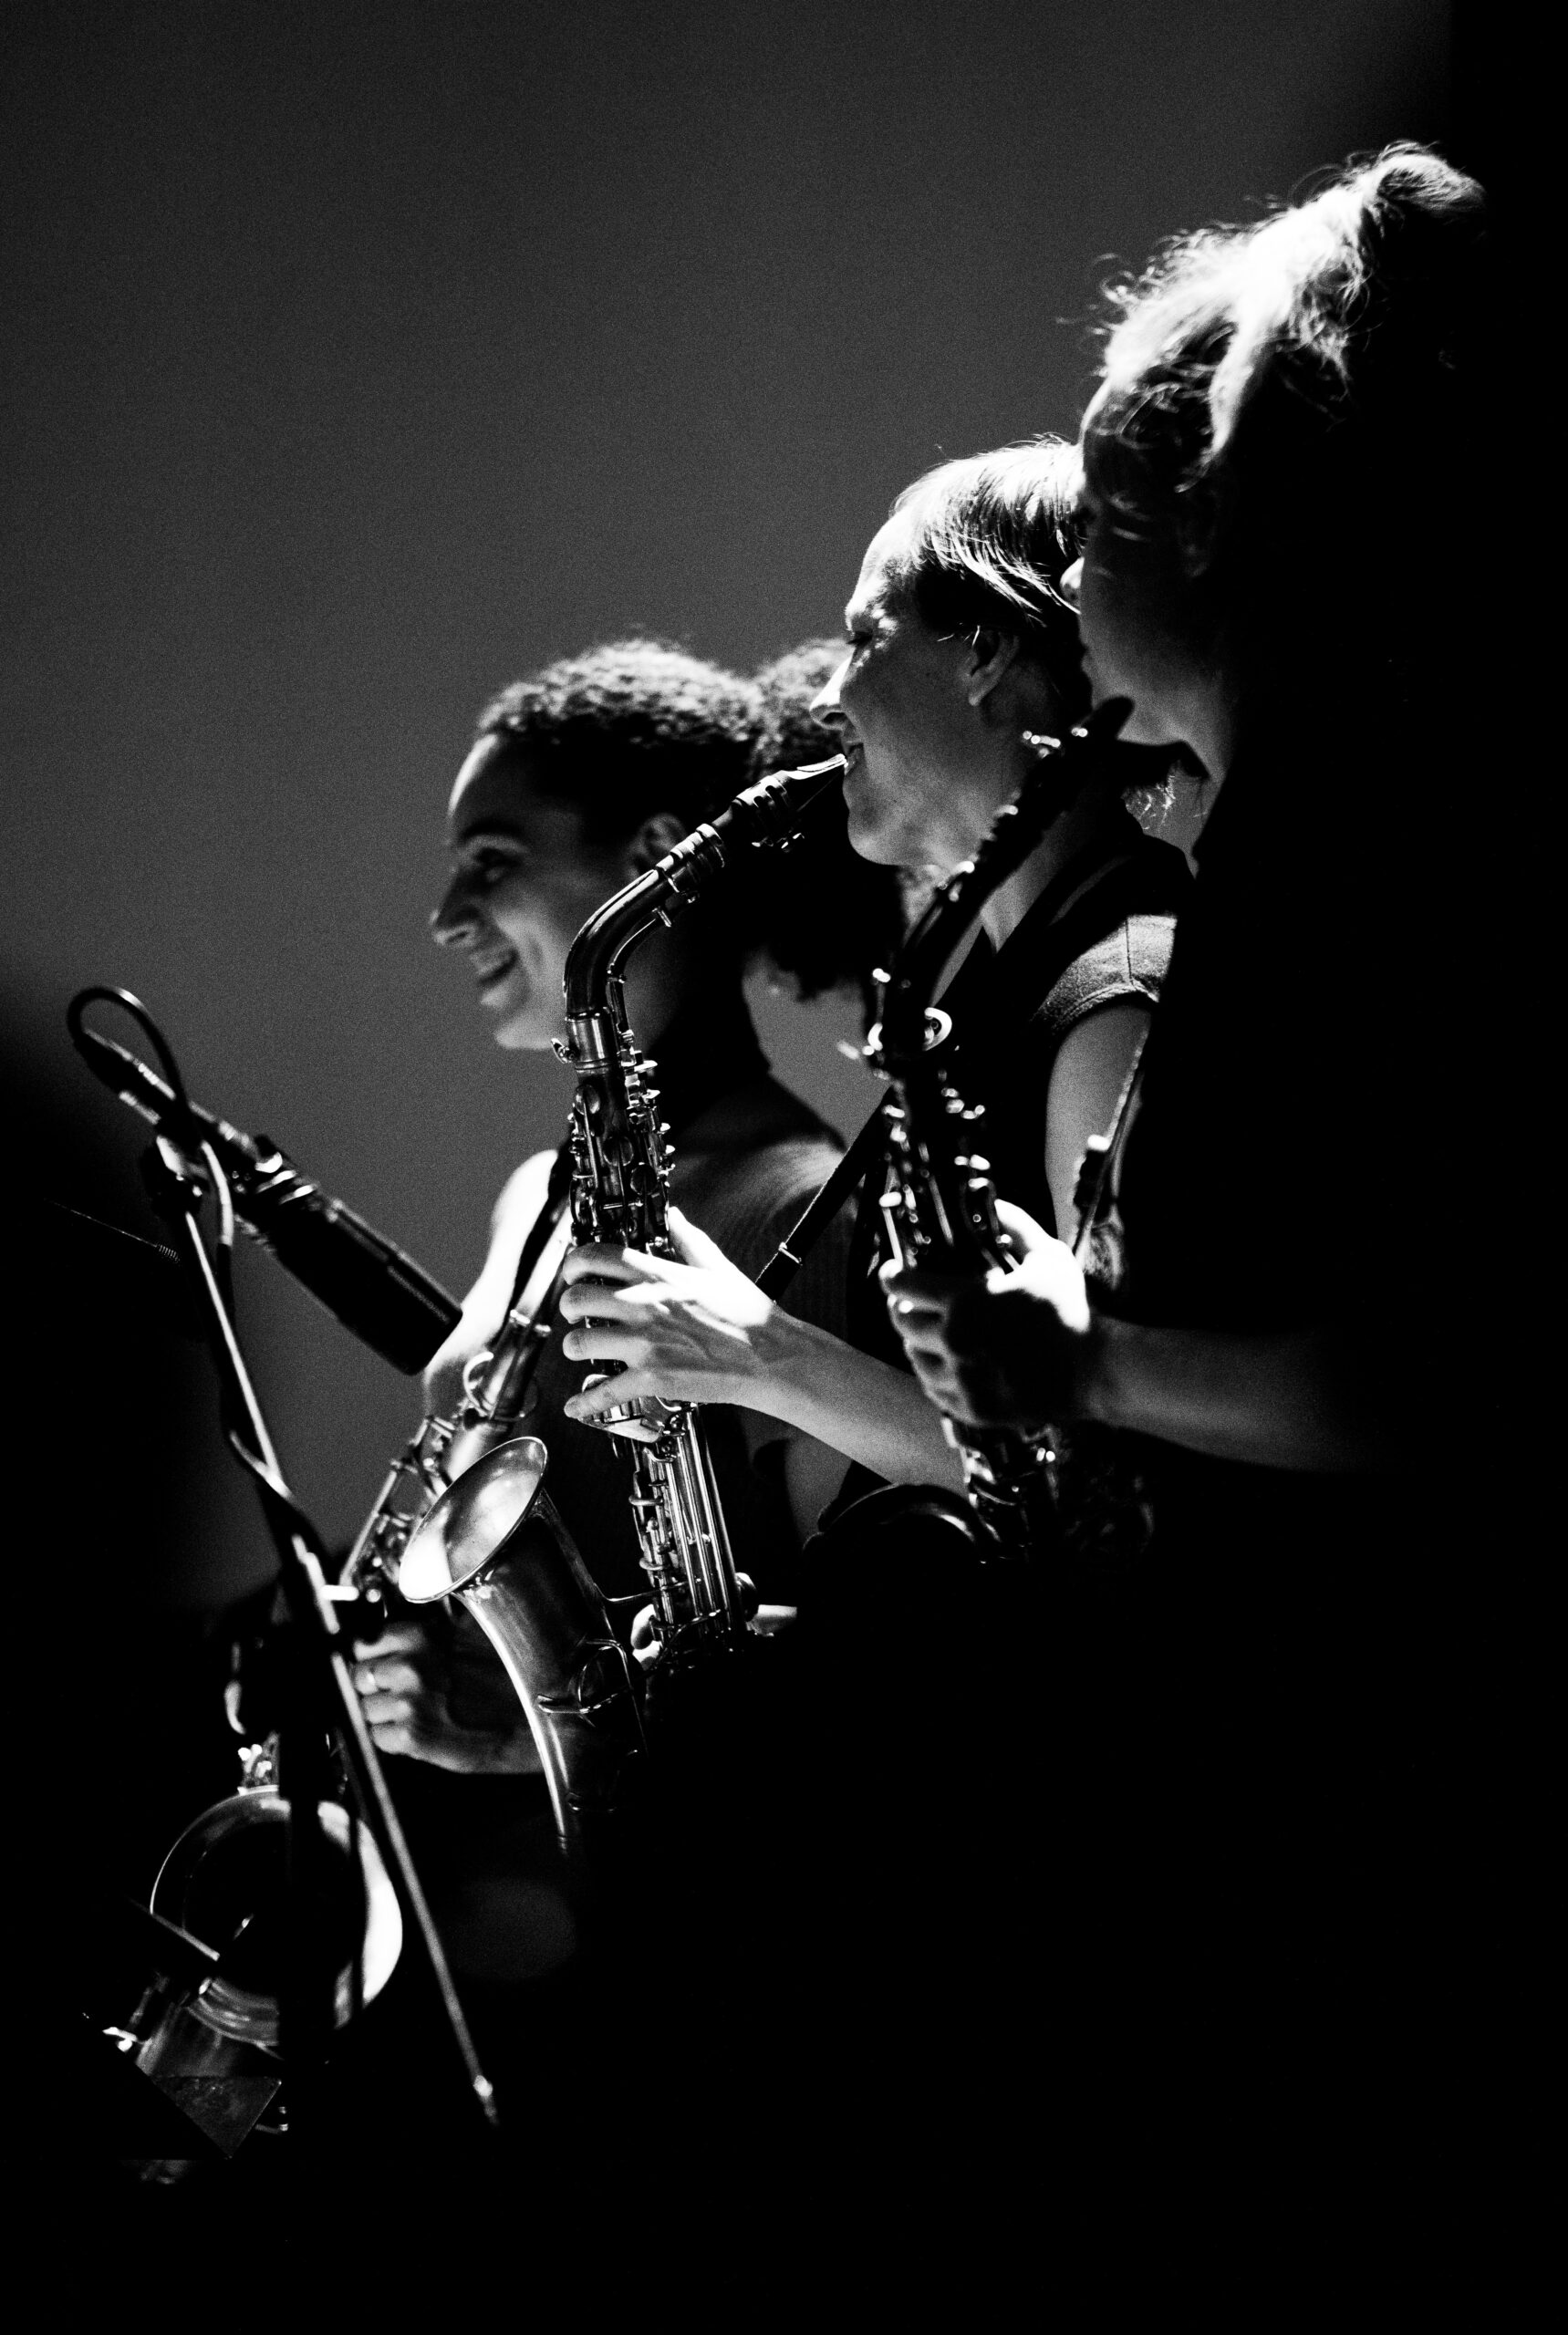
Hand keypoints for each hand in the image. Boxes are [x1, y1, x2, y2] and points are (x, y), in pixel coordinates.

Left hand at [350, 1605, 541, 1775]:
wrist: (534, 1719)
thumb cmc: (509, 1678)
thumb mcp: (471, 1635)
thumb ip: (431, 1634)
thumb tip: (397, 1634)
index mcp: (422, 1636)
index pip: (365, 1643)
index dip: (373, 1657)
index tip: (381, 1664)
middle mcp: (410, 1667)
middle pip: (359, 1677)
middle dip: (375, 1686)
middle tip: (399, 1693)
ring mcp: (409, 1703)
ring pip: (366, 1710)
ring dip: (383, 1714)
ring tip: (414, 1714)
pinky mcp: (413, 1737)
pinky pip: (378, 1738)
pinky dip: (392, 1739)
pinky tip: (418, 1732)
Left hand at [559, 1207, 787, 1423]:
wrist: (770, 1356)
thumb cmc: (748, 1313)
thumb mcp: (718, 1267)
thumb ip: (689, 1240)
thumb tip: (675, 1217)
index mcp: (659, 1276)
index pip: (596, 1256)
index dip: (573, 1263)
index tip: (571, 1272)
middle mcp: (645, 1306)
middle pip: (577, 1299)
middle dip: (567, 1307)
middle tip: (573, 1314)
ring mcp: (645, 1343)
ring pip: (579, 1343)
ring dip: (575, 1348)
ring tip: (583, 1350)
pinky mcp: (652, 1378)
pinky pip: (604, 1393)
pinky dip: (584, 1403)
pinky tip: (576, 1406)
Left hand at [882, 1199, 1095, 1433]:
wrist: (1095, 1370)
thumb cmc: (1071, 1310)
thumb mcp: (1049, 1257)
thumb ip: (1017, 1226)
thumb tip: (996, 1203)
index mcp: (967, 1302)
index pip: (904, 1286)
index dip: (892, 1275)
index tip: (891, 1272)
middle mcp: (956, 1342)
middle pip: (902, 1322)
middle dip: (902, 1308)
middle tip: (908, 1302)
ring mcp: (962, 1379)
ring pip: (914, 1358)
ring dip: (916, 1342)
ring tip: (928, 1334)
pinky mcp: (972, 1408)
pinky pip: (935, 1389)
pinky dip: (935, 1374)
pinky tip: (946, 1363)